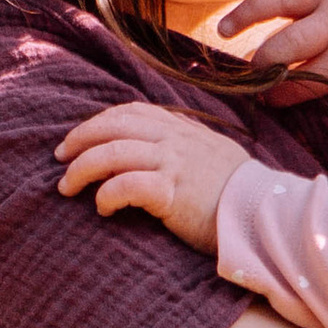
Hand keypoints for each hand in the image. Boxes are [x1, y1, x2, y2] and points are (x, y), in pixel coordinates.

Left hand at [56, 102, 250, 249]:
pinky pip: (126, 186)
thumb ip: (185, 149)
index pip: (131, 112)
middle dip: (79, 140)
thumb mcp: (213, 158)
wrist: (266, 215)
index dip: (98, 122)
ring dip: (81, 169)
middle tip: (60, 159)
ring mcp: (174, 164)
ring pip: (112, 153)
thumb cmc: (239, 195)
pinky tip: (102, 209)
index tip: (78, 139)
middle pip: (113, 126)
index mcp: (183, 129)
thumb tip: (156, 153)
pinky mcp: (173, 192)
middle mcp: (175, 140)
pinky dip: (106, 195)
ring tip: (67, 188)